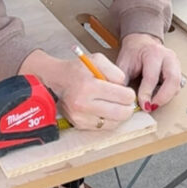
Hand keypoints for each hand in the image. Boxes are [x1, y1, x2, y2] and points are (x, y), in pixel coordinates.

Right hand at [19, 50, 135, 130]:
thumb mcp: (97, 60)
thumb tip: (125, 88)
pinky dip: (109, 120)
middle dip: (128, 107)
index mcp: (89, 86)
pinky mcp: (79, 124)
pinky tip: (105, 110)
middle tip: (126, 102)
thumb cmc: (77, 69)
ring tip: (115, 105)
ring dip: (119, 115)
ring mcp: (80, 116)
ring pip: (114, 123)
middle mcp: (83, 104)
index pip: (123, 96)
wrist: (56, 79)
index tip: (128, 92)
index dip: (130, 94)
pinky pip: (103, 127)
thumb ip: (115, 71)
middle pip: (120, 113)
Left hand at [116, 33, 181, 111]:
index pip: (152, 77)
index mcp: (153, 53)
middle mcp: (168, 57)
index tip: (142, 104)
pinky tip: (158, 96)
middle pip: (172, 80)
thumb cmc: (133, 52)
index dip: (147, 93)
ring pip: (177, 85)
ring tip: (153, 103)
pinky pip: (177, 86)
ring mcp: (175, 63)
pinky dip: (169, 94)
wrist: (141, 43)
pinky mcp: (178, 70)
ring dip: (166, 97)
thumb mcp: (124, 64)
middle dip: (163, 97)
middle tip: (152, 107)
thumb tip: (122, 97)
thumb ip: (122, 80)